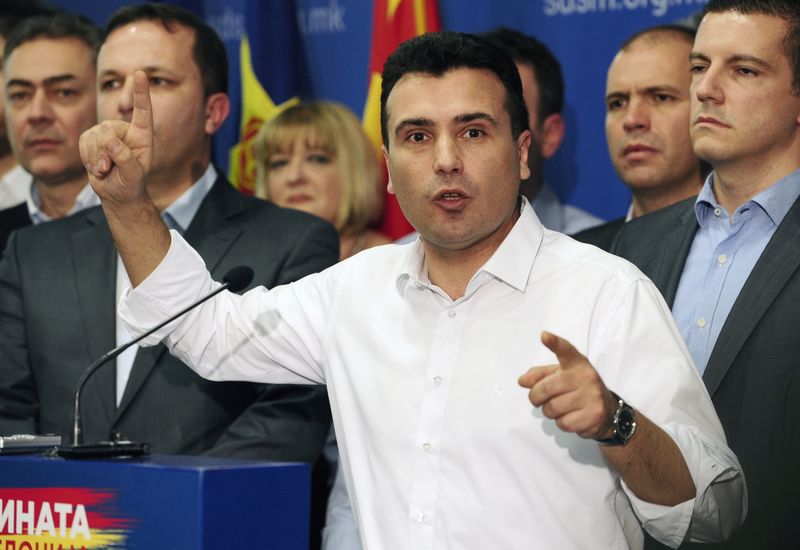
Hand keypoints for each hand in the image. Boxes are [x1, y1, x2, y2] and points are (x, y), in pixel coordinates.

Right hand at [79, 70, 152, 204]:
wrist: (117, 194)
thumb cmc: (131, 185)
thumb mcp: (133, 176)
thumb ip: (125, 159)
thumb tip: (111, 142)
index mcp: (142, 136)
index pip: (143, 111)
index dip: (141, 93)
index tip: (141, 73)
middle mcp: (125, 131)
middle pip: (108, 129)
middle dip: (105, 151)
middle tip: (110, 169)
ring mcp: (108, 134)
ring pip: (94, 136)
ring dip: (96, 157)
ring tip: (105, 170)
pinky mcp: (92, 139)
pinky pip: (83, 142)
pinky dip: (87, 157)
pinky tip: (96, 168)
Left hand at [518, 331, 617, 439]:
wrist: (608, 411)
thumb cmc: (577, 389)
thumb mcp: (560, 376)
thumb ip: (539, 375)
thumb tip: (522, 381)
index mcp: (576, 363)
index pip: (565, 351)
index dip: (554, 343)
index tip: (544, 336)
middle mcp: (586, 376)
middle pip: (545, 389)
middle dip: (536, 397)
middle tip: (539, 399)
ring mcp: (592, 396)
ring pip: (551, 408)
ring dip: (549, 412)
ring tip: (560, 408)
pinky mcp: (593, 415)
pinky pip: (562, 423)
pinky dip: (561, 423)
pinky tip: (572, 417)